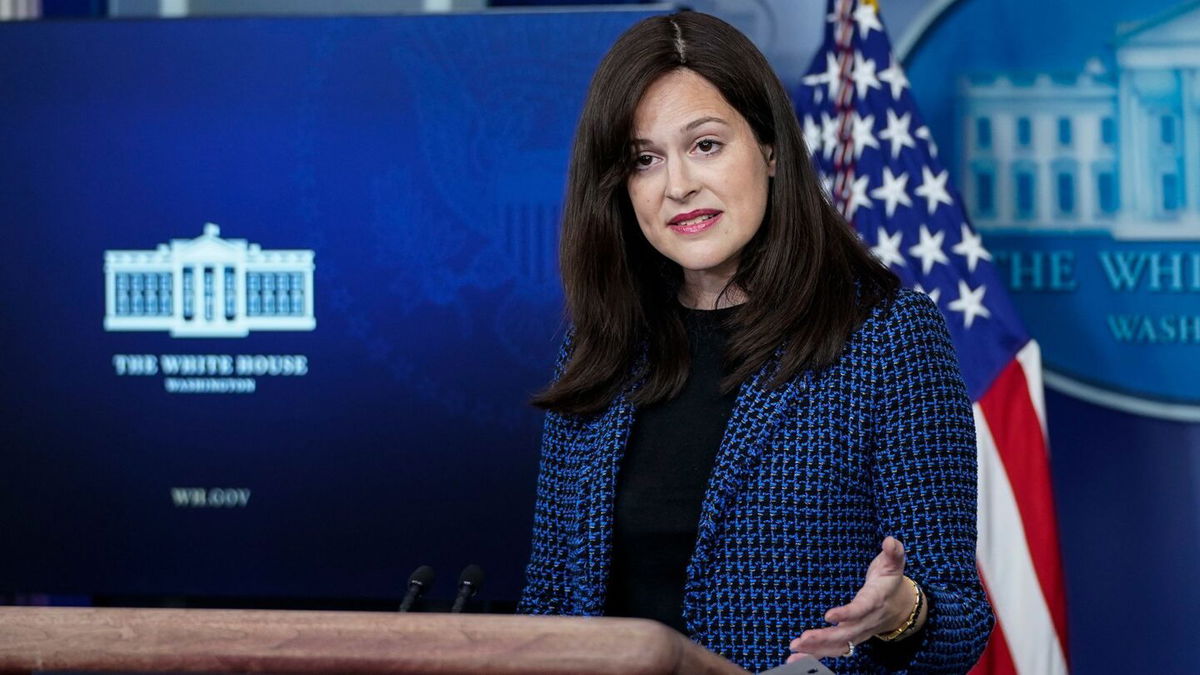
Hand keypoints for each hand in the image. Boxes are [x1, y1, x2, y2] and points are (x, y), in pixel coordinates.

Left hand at [787, 536, 916, 660]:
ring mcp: (859, 633)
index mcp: (875, 601)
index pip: (861, 609)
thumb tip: (889, 541)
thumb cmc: (890, 580)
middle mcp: (867, 621)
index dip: (847, 614)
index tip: (829, 616)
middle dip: (824, 638)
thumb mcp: (894, 563)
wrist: (902, 606)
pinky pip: (834, 651)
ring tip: (795, 649)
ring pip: (839, 646)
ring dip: (816, 650)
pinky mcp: (851, 639)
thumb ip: (893, 552)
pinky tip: (795, 659)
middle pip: (846, 634)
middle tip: (802, 638)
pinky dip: (816, 656)